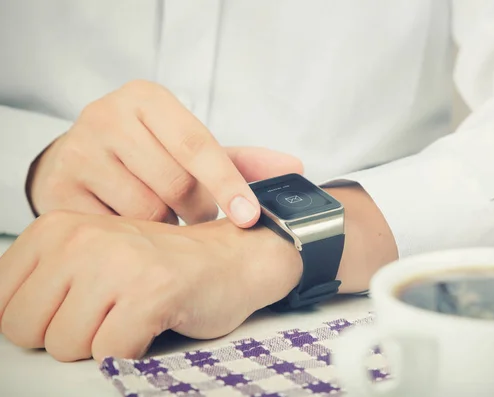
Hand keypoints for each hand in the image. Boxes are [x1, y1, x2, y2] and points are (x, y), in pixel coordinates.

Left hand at [0, 211, 301, 361]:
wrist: (232, 258)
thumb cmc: (161, 266)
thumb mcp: (90, 259)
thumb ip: (44, 284)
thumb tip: (7, 325)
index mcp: (56, 228)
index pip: (0, 303)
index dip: (39, 321)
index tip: (75, 310)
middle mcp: (80, 239)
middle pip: (24, 329)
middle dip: (65, 336)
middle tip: (107, 314)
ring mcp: (116, 264)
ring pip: (65, 346)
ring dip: (101, 345)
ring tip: (132, 315)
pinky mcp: (150, 293)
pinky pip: (110, 354)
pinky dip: (131, 353)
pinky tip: (152, 324)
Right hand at [28, 80, 302, 226]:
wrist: (80, 159)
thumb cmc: (148, 154)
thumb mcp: (190, 148)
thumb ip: (241, 160)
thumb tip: (295, 168)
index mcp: (146, 99)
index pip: (197, 144)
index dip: (228, 184)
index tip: (249, 217)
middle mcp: (107, 116)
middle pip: (173, 184)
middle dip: (196, 211)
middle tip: (196, 219)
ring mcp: (78, 151)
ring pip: (145, 211)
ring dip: (165, 227)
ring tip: (163, 219)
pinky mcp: (58, 189)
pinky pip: (113, 231)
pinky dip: (133, 238)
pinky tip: (133, 229)